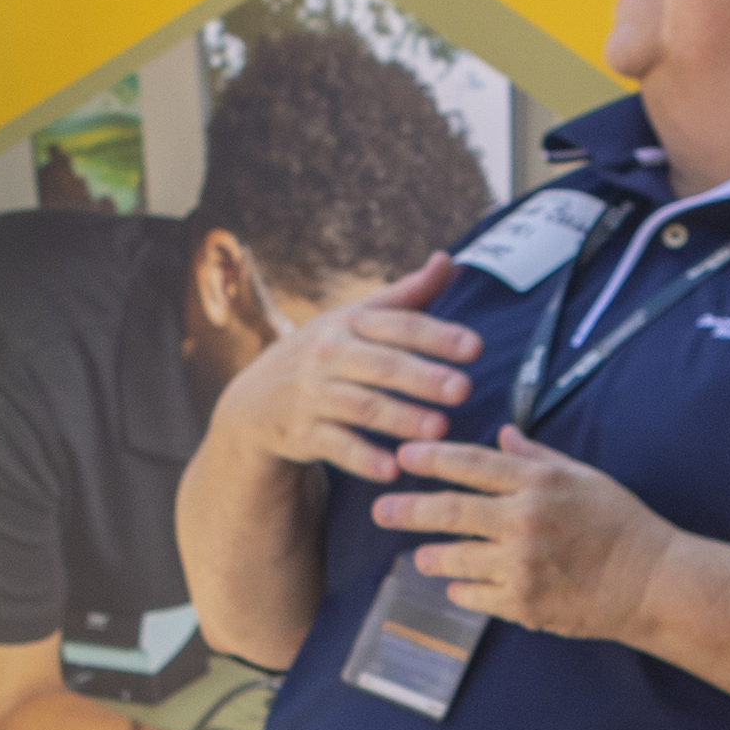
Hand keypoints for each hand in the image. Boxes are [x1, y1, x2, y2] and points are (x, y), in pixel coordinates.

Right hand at [209, 295, 477, 486]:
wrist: (254, 402)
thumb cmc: (324, 354)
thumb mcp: (356, 319)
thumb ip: (407, 296)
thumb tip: (449, 261)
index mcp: (348, 323)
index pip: (398, 325)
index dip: (437, 335)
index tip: (476, 348)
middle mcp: (328, 355)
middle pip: (383, 366)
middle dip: (423, 377)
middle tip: (463, 390)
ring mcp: (313, 395)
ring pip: (363, 407)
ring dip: (401, 418)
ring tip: (440, 430)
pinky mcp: (302, 434)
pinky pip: (337, 447)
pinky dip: (364, 459)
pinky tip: (393, 469)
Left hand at [372, 432, 672, 643]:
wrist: (653, 582)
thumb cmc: (620, 524)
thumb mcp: (583, 478)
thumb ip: (536, 457)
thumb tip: (502, 431)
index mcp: (539, 483)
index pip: (472, 463)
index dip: (431, 457)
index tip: (403, 456)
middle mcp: (525, 520)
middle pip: (451, 510)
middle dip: (408, 509)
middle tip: (381, 510)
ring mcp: (522, 564)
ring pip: (456, 558)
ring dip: (432, 556)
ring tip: (421, 555)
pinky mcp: (524, 603)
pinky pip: (475, 595)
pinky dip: (462, 590)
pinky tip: (457, 586)